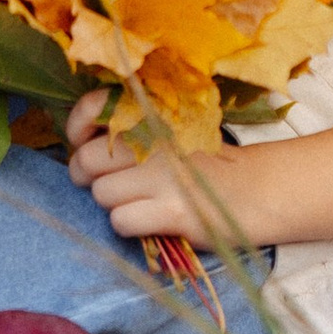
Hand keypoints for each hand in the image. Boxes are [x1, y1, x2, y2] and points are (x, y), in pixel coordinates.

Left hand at [65, 90, 258, 249]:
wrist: (256, 190)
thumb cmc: (205, 161)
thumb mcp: (169, 129)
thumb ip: (131, 126)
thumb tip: (80, 141)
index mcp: (152, 111)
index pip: (92, 108)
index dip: (76, 129)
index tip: (82, 142)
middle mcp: (155, 138)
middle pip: (86, 160)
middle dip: (88, 178)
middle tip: (110, 182)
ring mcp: (164, 175)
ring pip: (101, 194)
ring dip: (113, 203)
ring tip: (138, 200)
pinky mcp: (172, 210)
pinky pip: (121, 221)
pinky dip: (128, 225)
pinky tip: (149, 219)